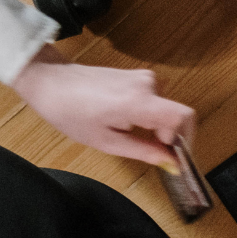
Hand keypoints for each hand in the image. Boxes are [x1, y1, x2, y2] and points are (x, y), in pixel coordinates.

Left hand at [10, 45, 196, 167]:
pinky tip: (125, 121)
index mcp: (139, 102)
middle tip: (148, 151)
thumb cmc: (71, 112)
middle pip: (176, 115)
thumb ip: (144, 151)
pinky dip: (149, 115)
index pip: (185, 117)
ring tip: (127, 132)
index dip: (185, 139)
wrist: (51, 81)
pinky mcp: (138, 76)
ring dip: (155, 126)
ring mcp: (143, 77)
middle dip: (167, 136)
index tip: (174, 155)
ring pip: (165, 109)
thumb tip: (171, 162)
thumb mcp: (107, 141)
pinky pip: (155, 100)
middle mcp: (147, 85)